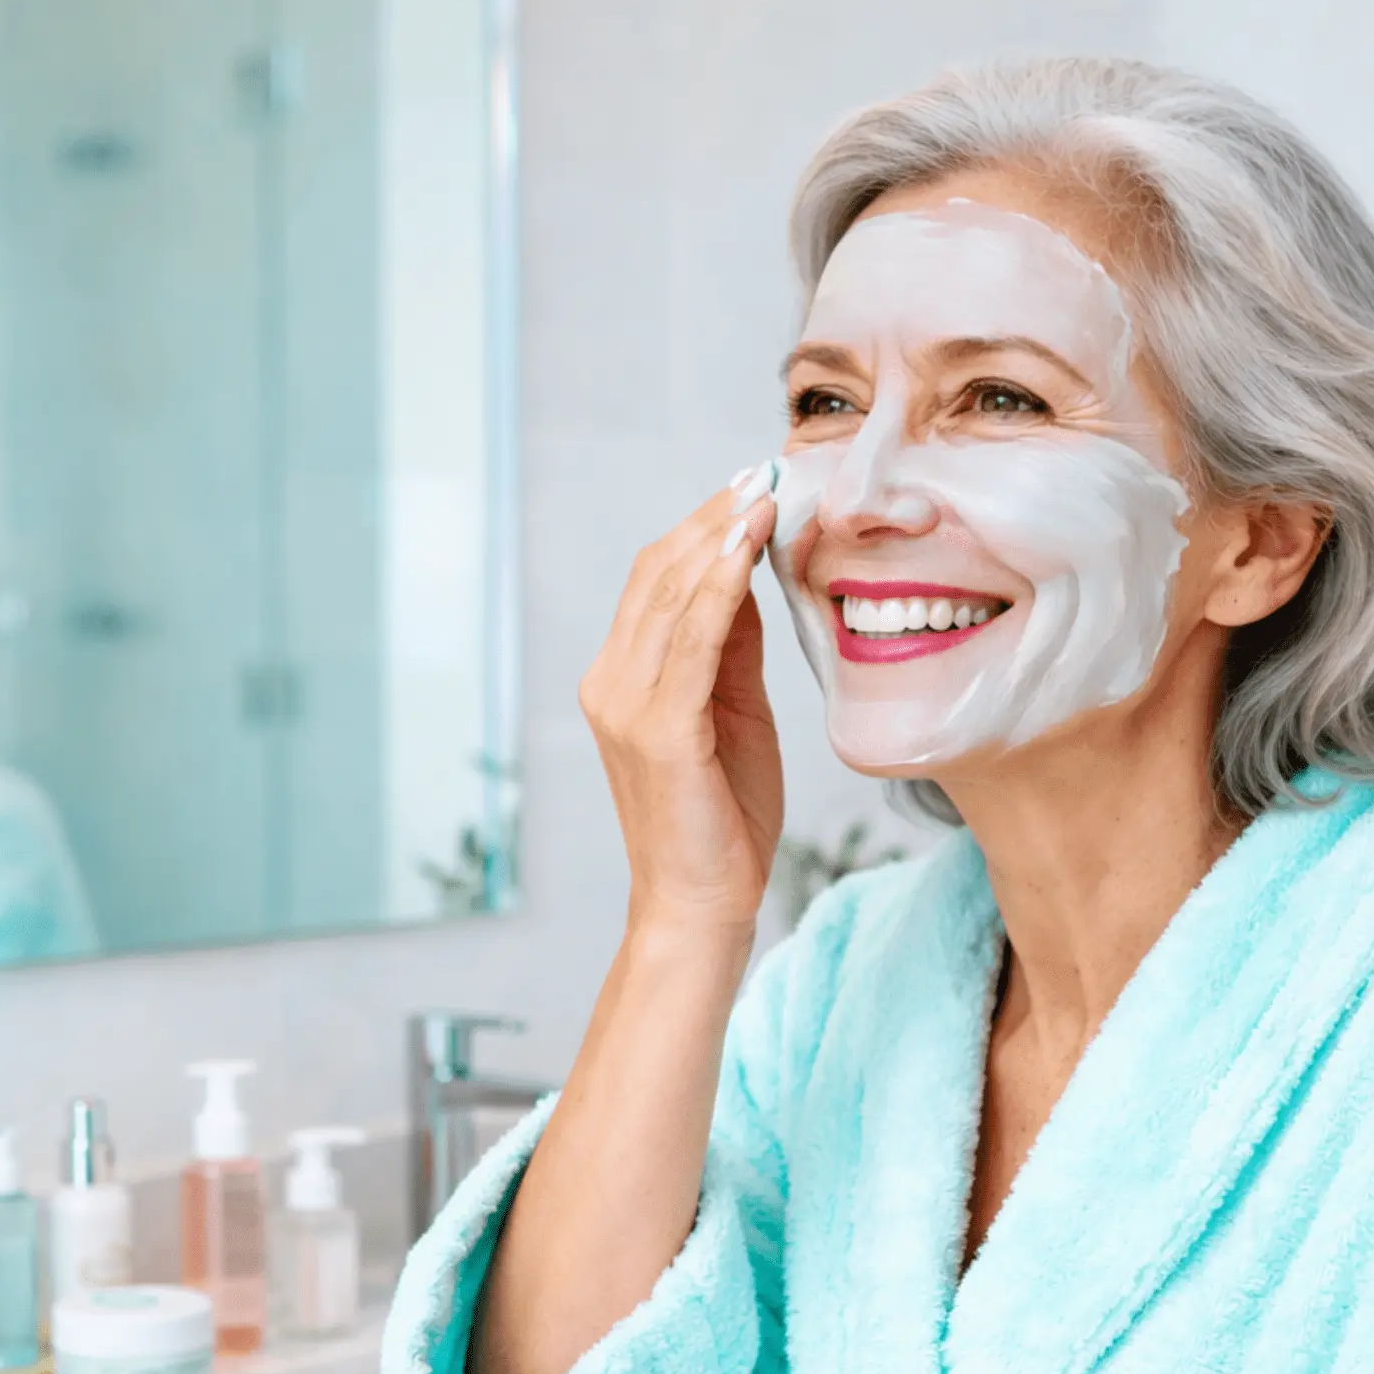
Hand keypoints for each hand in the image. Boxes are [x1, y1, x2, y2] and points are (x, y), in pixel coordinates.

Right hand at [580, 464, 782, 935]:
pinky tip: (747, 549)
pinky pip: (692, 642)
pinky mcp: (658, 732)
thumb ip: (731, 646)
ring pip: (671, 598)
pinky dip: (719, 588)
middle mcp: (610, 683)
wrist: (703, 904)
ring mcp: (627, 706)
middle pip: (657, 575)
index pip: (654, 581)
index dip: (700, 527)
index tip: (751, 484)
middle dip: (712, 517)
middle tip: (762, 470)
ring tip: (763, 492)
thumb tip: (747, 572)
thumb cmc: (722, 816)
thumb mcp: (732, 712)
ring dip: (719, 538)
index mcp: (621, 679)